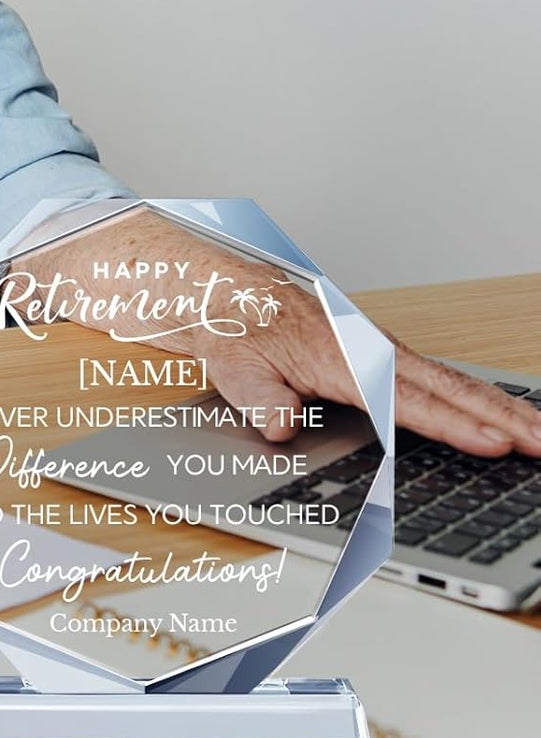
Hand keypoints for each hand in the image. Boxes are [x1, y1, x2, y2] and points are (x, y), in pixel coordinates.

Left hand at [199, 286, 540, 457]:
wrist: (229, 294)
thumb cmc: (235, 331)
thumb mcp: (233, 368)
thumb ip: (260, 399)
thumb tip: (281, 426)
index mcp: (339, 357)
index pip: (406, 401)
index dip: (453, 426)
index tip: (495, 444)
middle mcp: (368, 349)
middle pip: (447, 387)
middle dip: (502, 417)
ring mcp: (379, 350)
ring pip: (449, 381)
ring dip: (497, 407)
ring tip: (540, 435)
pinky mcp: (380, 354)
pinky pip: (436, 377)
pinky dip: (474, 395)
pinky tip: (496, 413)